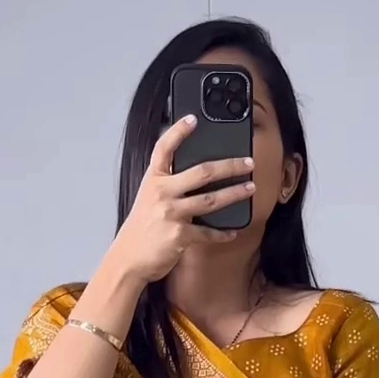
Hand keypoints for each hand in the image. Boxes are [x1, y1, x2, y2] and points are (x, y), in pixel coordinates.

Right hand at [112, 117, 254, 284]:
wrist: (129, 258)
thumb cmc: (142, 228)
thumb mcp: (149, 198)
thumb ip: (167, 184)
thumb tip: (194, 175)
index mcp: (154, 179)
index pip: (164, 148)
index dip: (178, 131)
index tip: (193, 119)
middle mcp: (162, 192)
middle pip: (202, 172)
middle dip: (229, 166)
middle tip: (247, 162)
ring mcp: (171, 213)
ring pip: (211, 200)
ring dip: (234, 193)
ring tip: (250, 188)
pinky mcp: (180, 235)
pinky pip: (208, 233)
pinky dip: (223, 233)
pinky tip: (233, 230)